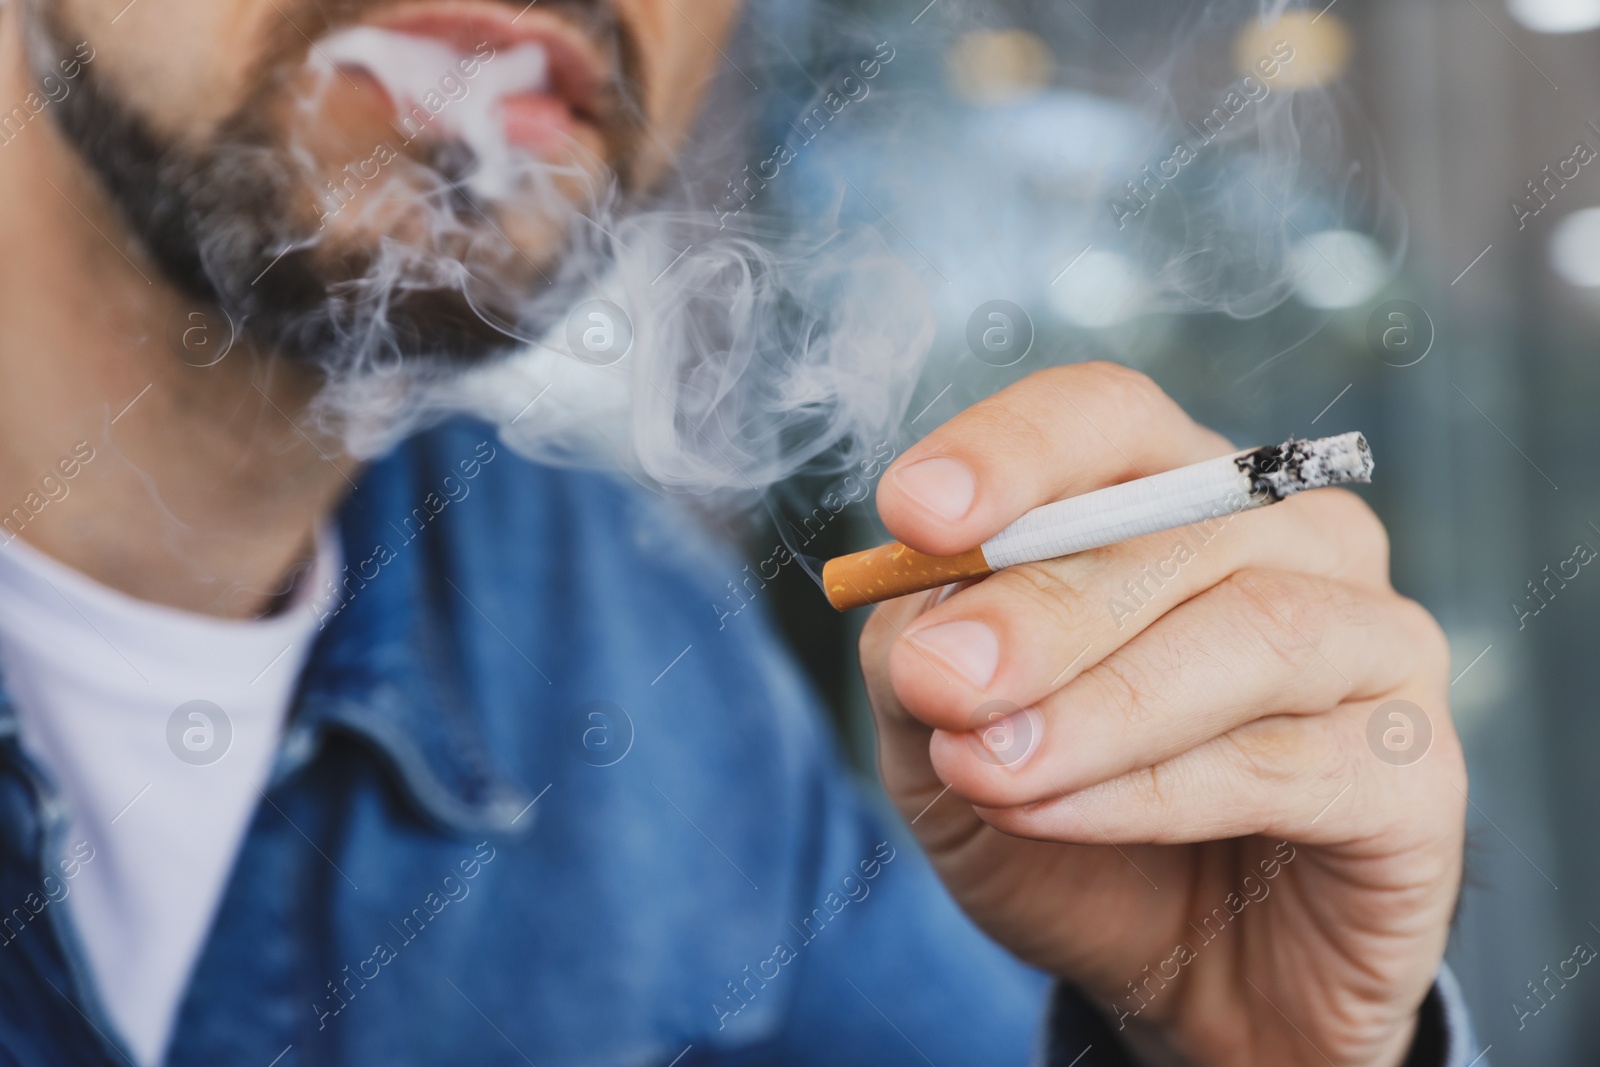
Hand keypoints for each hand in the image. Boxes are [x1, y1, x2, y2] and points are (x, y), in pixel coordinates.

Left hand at [860, 363, 1464, 1065]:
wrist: (1180, 979)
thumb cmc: (1068, 823)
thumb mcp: (945, 739)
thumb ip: (922, 662)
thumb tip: (927, 629)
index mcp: (1171, 496)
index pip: (1104, 417)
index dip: (1012, 452)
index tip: (914, 511)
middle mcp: (1288, 541)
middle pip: (1173, 520)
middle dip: (1040, 607)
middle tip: (942, 681)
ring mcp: (1371, 642)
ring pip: (1251, 628)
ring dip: (1099, 705)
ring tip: (989, 768)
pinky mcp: (1414, 771)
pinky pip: (1286, 761)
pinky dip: (1152, 790)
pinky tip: (1055, 812)